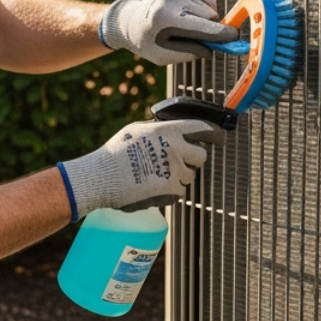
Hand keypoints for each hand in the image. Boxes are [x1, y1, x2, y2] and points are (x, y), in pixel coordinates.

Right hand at [56, 118, 224, 219]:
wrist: (101, 177)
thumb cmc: (115, 153)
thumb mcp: (137, 131)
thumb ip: (159, 131)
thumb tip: (173, 132)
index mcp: (168, 130)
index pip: (202, 128)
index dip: (214, 134)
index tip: (219, 138)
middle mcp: (175, 148)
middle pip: (201, 156)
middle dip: (192, 160)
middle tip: (177, 163)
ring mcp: (175, 170)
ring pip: (190, 175)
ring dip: (178, 177)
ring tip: (156, 176)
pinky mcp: (171, 189)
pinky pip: (180, 191)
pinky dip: (170, 191)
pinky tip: (153, 187)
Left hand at [98, 0, 238, 64]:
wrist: (131, 20)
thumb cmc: (147, 42)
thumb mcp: (163, 56)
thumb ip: (189, 52)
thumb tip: (214, 48)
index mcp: (166, 19)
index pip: (200, 26)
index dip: (220, 33)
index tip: (235, 37)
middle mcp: (173, 0)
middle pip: (210, 17)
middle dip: (211, 30)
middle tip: (199, 40)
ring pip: (211, 9)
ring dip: (206, 22)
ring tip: (185, 28)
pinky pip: (208, 1)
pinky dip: (204, 12)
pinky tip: (189, 17)